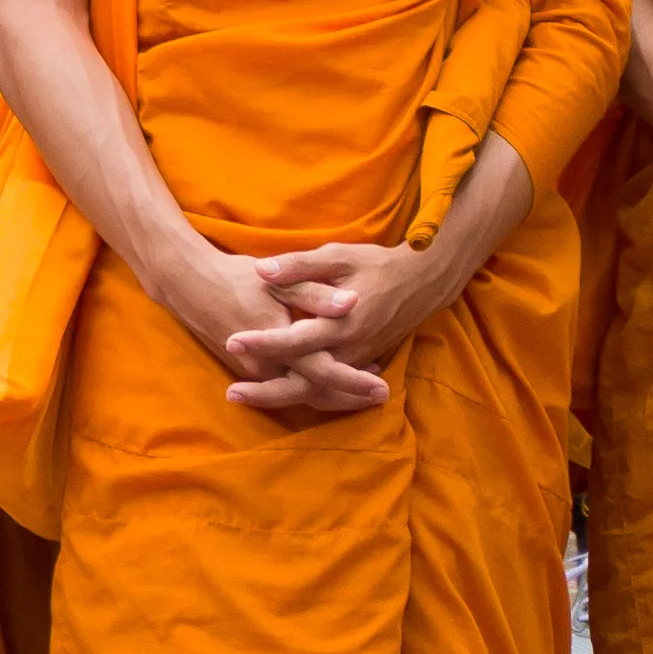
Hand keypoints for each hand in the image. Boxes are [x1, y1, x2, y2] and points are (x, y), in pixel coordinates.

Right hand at [153, 231, 377, 415]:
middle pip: (316, 392)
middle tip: (381, 394)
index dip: (353, 380)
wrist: (190, 286)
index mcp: (278, 342)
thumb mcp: (275, 278)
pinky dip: (313, 387)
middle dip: (349, 396)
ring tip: (364, 390)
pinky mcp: (251, 371)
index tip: (380, 384)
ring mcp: (258, 373)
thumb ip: (314, 293)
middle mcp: (269, 367)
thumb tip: (351, 301)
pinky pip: (289, 386)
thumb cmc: (236, 277)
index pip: (323, 370)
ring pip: (303, 393)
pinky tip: (331, 377)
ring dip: (334, 394)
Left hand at [231, 235, 443, 390]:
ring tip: (243, 397)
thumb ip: (299, 266)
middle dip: (267, 392)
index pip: (296, 340)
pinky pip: (328, 390)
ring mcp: (355, 363)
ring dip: (280, 397)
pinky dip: (303, 395)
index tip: (232, 342)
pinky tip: (276, 393)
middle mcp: (349, 351)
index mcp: (341, 323)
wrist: (421, 284)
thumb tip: (262, 270)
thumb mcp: (338, 256)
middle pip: (304, 383)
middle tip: (231, 394)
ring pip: (316, 393)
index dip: (264, 343)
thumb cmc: (376, 265)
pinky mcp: (359, 365)